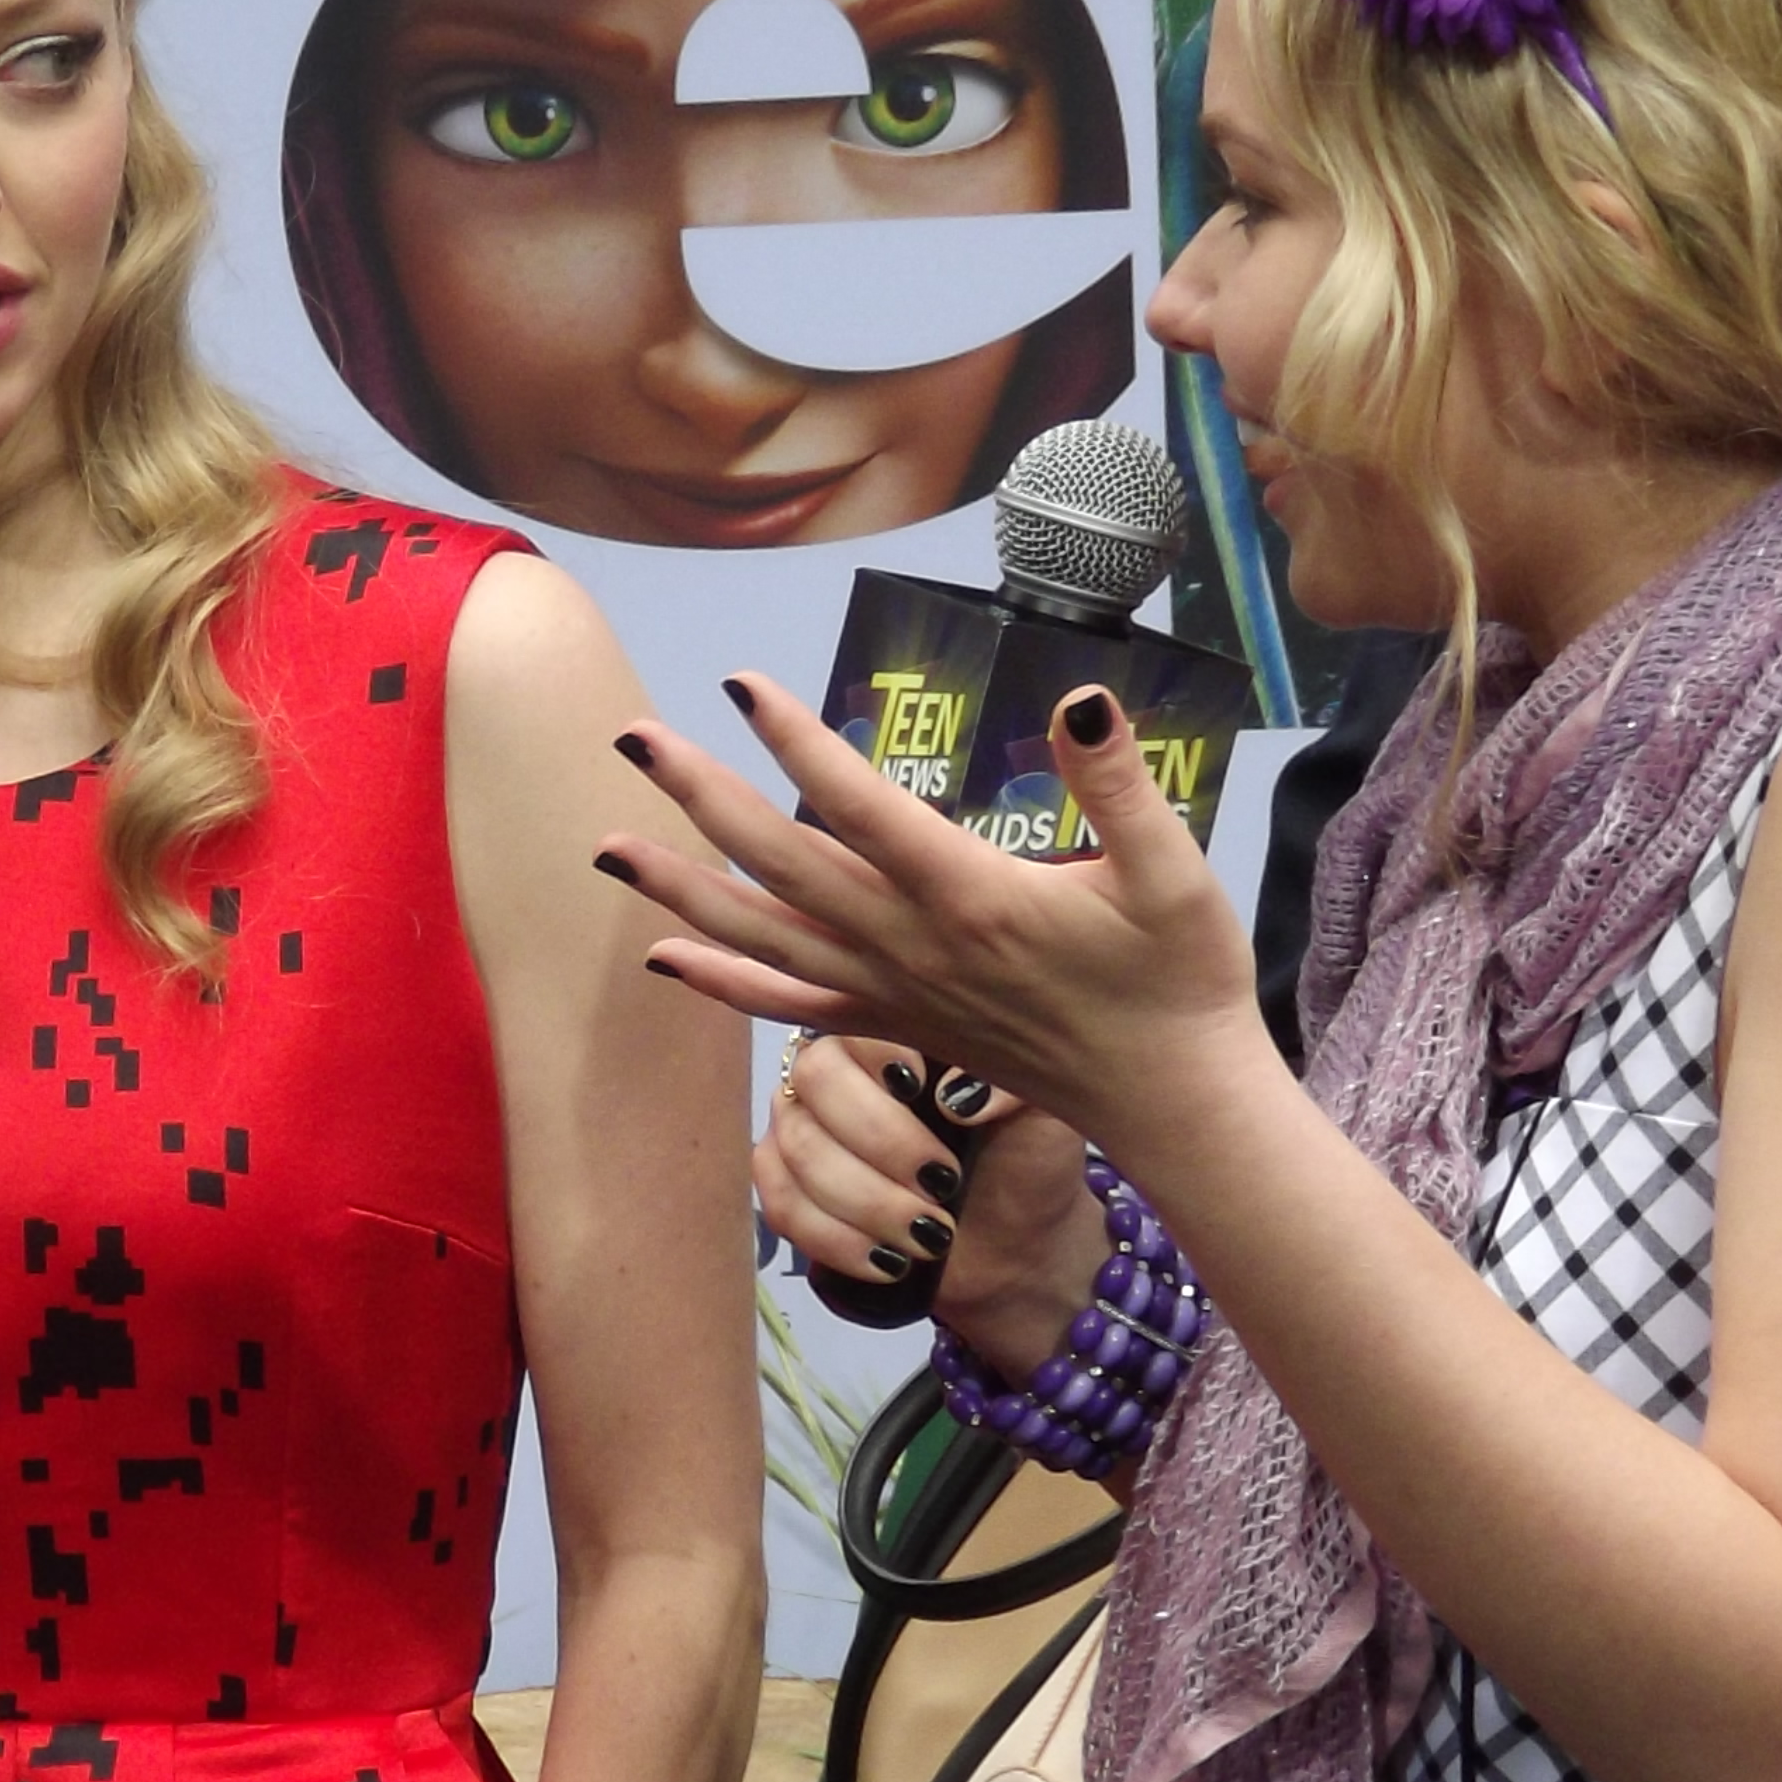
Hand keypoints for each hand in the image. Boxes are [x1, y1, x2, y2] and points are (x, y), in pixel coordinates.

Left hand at [610, 677, 1264, 1161]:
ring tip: (603, 846)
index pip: (859, 804)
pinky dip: (721, 983)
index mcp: (969, 895)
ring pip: (761, 936)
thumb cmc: (1178, 981)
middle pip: (779, 862)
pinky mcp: (893, 1026)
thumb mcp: (1175, 873)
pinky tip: (662, 959)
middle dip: (698, 795)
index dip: (796, 742)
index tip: (740, 683)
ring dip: (678, 889)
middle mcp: (910, 945)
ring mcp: (892, 991)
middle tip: (630, 735)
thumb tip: (1082, 697)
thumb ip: (1122, 786)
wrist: (1172, 1099)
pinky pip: (787, 1006)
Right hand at [756, 1036, 1106, 1366]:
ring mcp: (801, 1126)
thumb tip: (956, 1095)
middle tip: (944, 1182)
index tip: (921, 1091)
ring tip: (931, 1236)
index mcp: (897, 1031)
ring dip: (868, 1203)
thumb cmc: (1029, 1163)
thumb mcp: (1044, 1112)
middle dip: (882, 1143)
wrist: (1016, 1245)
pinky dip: (834, 1239)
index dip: (878, 1055)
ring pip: (798, 1151)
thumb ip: (1012, 1084)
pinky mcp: (786, 1186)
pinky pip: (779, 1204)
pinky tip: (887, 1261)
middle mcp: (837, 1070)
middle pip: (815, 1080)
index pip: (854, 1014)